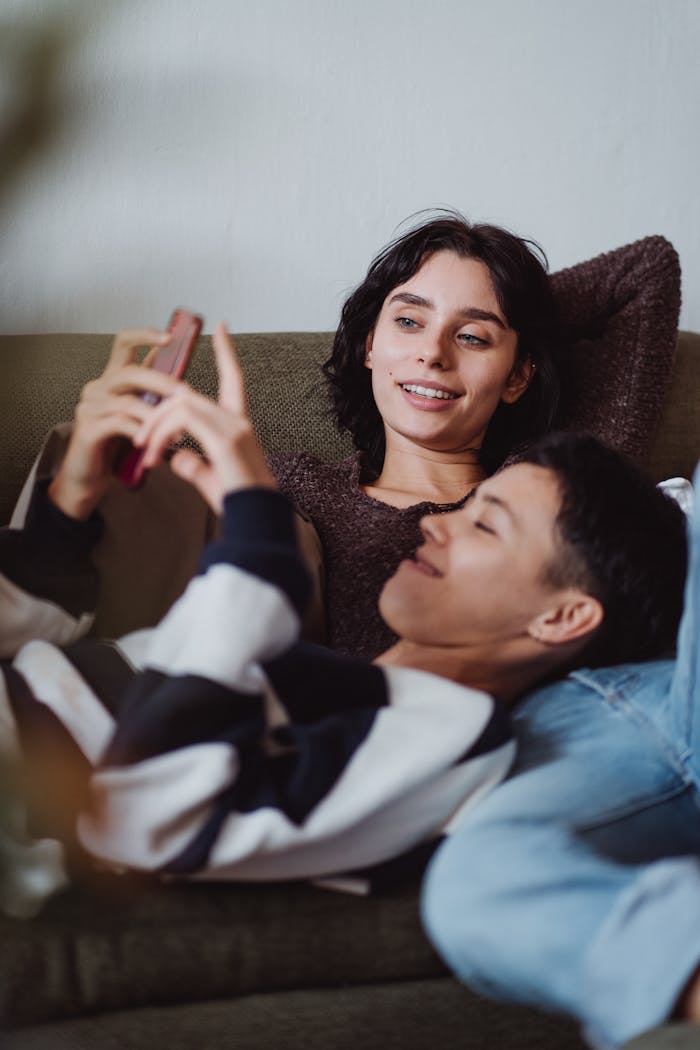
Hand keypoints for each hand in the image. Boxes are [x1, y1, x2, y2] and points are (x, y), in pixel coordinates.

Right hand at [48, 328, 179, 519]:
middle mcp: (98, 387)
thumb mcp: (138, 414)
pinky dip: (142, 432)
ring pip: (129, 401)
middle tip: (186, 395)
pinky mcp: (88, 428)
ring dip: (157, 415)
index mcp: (113, 379)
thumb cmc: (118, 446)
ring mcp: (90, 406)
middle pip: (130, 372)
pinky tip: (155, 444)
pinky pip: (120, 423)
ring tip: (178, 431)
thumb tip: (181, 376)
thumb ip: (152, 395)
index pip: (124, 343)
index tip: (170, 337)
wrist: (90, 477)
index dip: (145, 335)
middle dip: (162, 382)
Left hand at [133, 323, 274, 513]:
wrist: (257, 523)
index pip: (235, 379)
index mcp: (240, 427)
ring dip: (155, 427)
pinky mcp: (224, 440)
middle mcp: (239, 421)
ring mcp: (234, 428)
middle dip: (157, 412)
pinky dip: (161, 435)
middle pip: (188, 396)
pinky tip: (154, 456)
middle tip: (140, 441)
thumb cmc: (240, 507)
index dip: (226, 353)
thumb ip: (194, 467)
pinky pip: (182, 422)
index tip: (220, 328)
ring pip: (181, 406)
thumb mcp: (212, 481)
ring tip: (144, 453)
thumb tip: (176, 459)